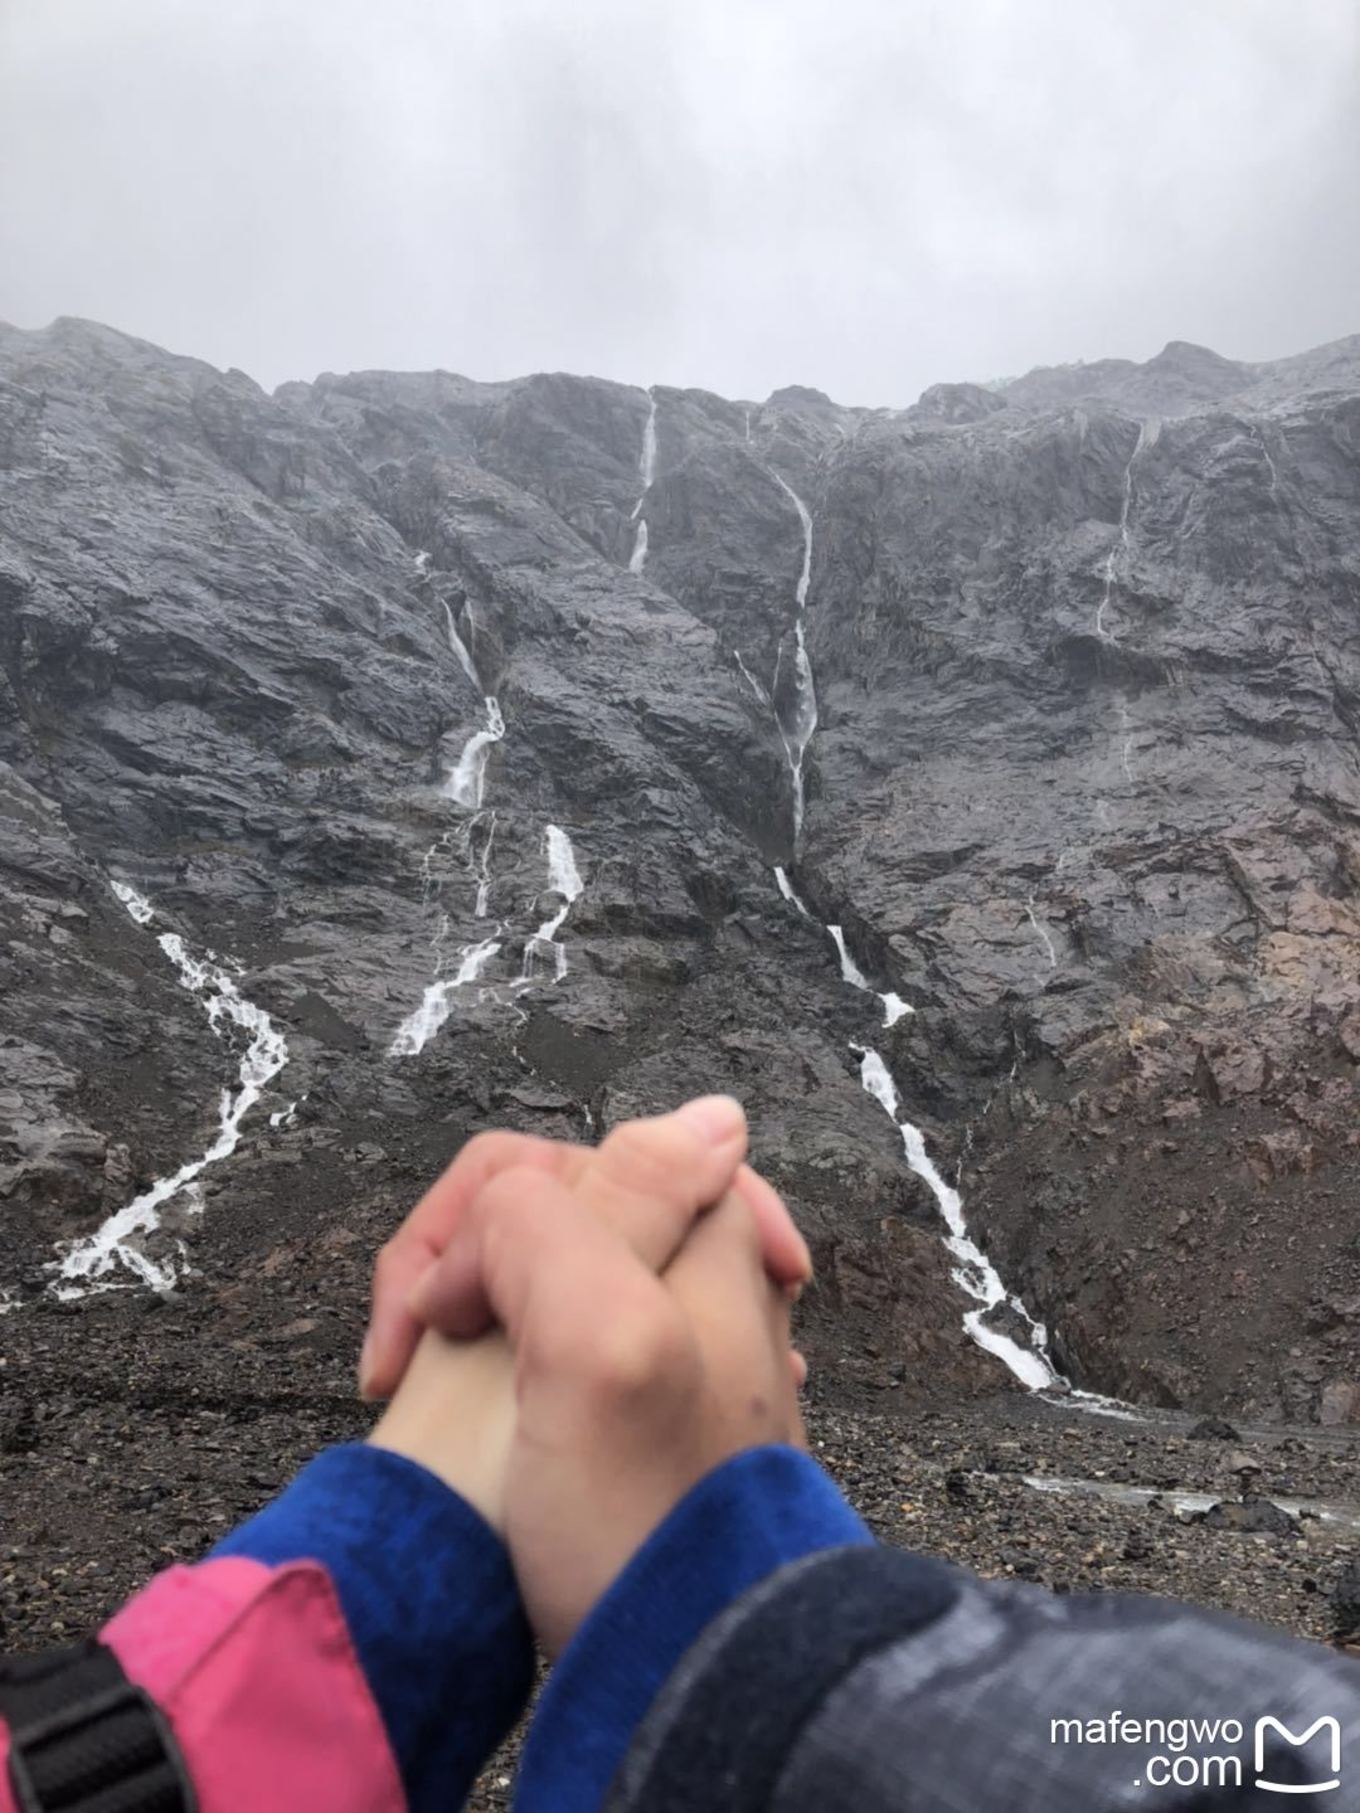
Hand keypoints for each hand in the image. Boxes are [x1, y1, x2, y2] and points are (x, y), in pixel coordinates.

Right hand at [422, 1161, 805, 1654]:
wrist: (684, 1671)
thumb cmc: (640, 1520)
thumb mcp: (602, 1340)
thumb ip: (594, 1208)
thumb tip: (701, 1112)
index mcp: (704, 1235)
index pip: (548, 1159)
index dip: (470, 1225)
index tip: (435, 1320)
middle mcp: (698, 1275)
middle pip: (542, 1211)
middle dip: (462, 1272)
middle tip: (409, 1367)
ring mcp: (671, 1344)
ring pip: (540, 1278)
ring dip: (473, 1328)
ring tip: (438, 1408)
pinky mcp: (644, 1411)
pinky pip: (555, 1343)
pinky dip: (504, 1371)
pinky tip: (497, 1425)